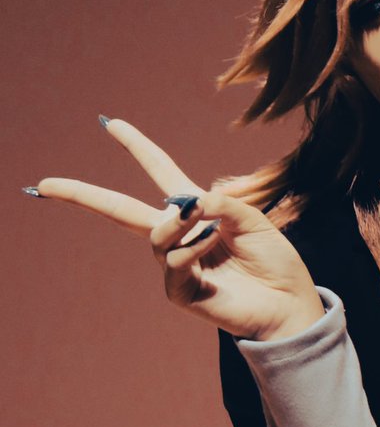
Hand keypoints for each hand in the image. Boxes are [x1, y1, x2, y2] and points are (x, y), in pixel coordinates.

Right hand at [33, 117, 325, 340]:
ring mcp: (175, 265)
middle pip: (120, 210)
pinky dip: (192, 249)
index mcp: (197, 213)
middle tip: (45, 184)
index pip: (160, 173)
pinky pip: (174, 262)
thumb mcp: (253, 220)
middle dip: (82, 195)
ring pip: (156, 236)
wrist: (288, 303)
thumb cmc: (275, 261)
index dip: (137, 148)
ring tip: (206, 227)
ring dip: (179, 225)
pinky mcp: (179, 291)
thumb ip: (220, 204)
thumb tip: (185, 202)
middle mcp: (179, 236)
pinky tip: (210, 248)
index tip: (110, 123)